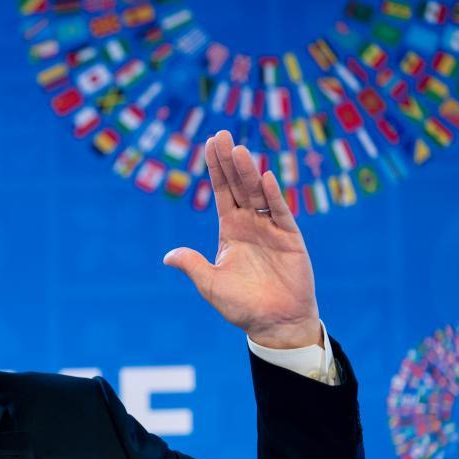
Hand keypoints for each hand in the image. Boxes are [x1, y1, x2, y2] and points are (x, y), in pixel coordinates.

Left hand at [163, 130, 321, 348]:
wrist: (274, 324)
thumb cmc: (242, 306)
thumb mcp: (210, 285)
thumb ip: (193, 265)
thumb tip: (168, 255)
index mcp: (230, 231)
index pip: (222, 193)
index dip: (216, 168)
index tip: (210, 143)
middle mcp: (250, 225)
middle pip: (239, 186)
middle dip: (230, 161)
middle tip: (222, 134)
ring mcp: (270, 229)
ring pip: (258, 194)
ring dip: (248, 172)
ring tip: (239, 150)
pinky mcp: (290, 238)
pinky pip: (280, 213)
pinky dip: (273, 196)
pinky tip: (265, 178)